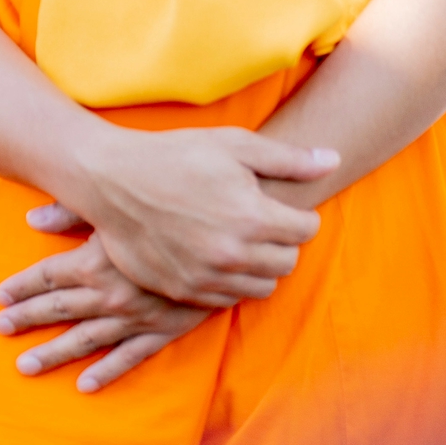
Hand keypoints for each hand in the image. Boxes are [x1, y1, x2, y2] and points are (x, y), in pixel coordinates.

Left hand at [0, 232, 213, 390]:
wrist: (225, 239)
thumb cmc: (168, 214)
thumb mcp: (117, 207)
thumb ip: (71, 212)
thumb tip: (31, 218)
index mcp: (94, 263)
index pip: (46, 277)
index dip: (20, 287)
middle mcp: (109, 295)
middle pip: (58, 309)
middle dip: (26, 319)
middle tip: (0, 329)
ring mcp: (135, 318)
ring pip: (84, 340)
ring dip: (53, 353)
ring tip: (24, 365)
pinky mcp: (162, 331)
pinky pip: (128, 357)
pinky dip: (106, 372)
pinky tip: (84, 384)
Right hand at [73, 126, 339, 306]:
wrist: (112, 181)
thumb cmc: (174, 155)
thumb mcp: (233, 145)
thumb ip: (288, 160)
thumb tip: (334, 161)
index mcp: (253, 217)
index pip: (306, 230)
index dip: (297, 215)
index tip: (276, 203)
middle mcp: (235, 254)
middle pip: (288, 262)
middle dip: (281, 241)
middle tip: (258, 221)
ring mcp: (208, 276)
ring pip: (262, 285)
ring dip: (258, 265)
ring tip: (237, 239)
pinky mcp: (185, 291)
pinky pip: (228, 299)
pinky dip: (229, 281)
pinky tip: (213, 254)